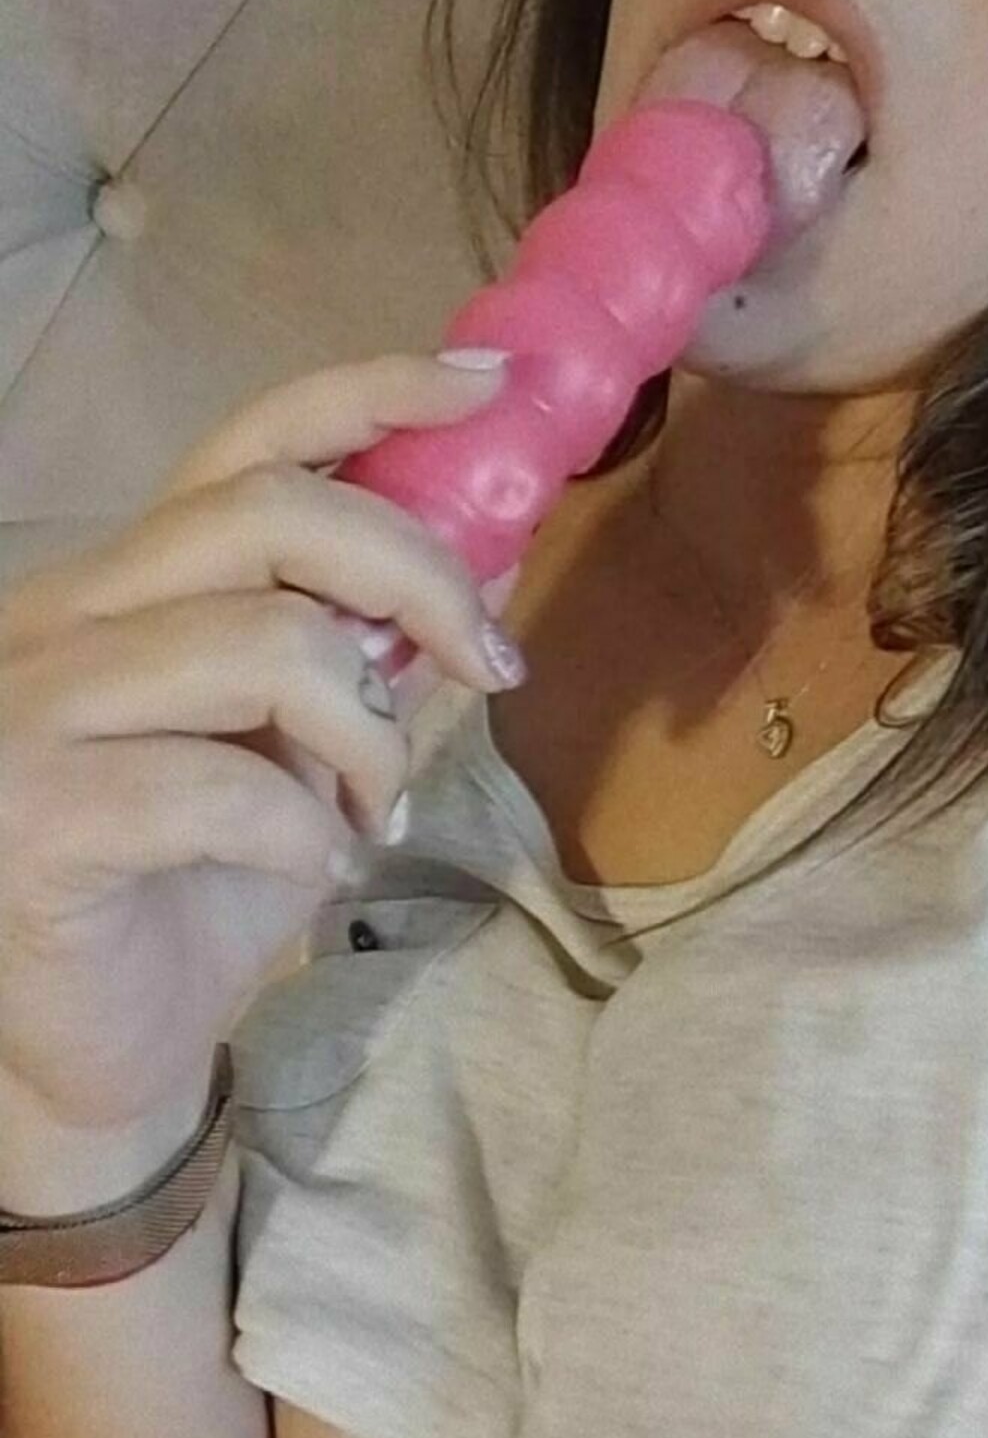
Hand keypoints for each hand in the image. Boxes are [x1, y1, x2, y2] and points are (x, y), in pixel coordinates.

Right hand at [0, 355, 519, 1131]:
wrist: (106, 1049)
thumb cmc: (205, 892)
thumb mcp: (311, 756)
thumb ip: (374, 653)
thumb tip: (490, 549)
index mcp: (128, 585)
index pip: (244, 444)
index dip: (371, 392)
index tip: (492, 387)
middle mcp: (62, 618)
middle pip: (266, 515)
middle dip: (417, 576)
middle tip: (492, 663)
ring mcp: (31, 710)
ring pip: (260, 644)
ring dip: (364, 732)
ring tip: (369, 805)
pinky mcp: (31, 814)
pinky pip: (219, 787)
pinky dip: (304, 833)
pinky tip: (312, 871)